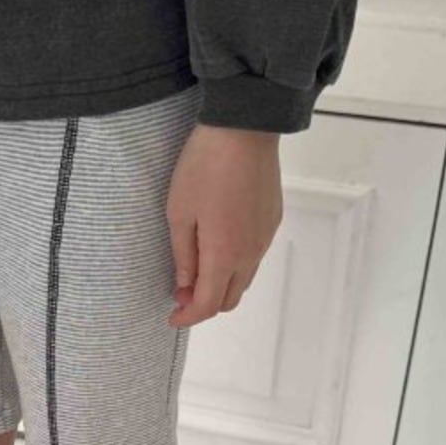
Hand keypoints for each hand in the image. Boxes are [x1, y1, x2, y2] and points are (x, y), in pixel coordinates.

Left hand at [166, 123, 282, 327]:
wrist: (245, 127)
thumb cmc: (205, 165)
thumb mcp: (179, 212)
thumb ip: (183, 256)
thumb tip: (185, 286)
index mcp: (224, 254)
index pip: (208, 304)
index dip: (188, 317)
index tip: (173, 317)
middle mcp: (250, 253)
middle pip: (229, 299)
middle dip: (204, 304)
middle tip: (181, 291)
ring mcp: (264, 238)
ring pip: (243, 280)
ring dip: (221, 284)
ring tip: (197, 267)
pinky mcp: (272, 222)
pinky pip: (254, 257)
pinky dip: (235, 264)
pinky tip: (218, 245)